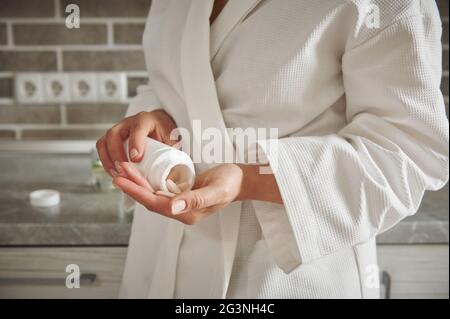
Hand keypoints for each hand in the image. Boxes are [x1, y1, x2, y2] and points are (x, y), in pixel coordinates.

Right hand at [96, 110, 177, 176]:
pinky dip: (105, 161)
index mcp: (146, 120)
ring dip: (107, 159)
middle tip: (123, 169)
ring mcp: (118, 129)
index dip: (135, 143)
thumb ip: (171, 152)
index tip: (136, 159)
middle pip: (115, 134)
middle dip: (117, 153)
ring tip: (116, 173)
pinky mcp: (112, 138)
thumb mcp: (172, 140)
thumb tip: (172, 172)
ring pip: (105, 141)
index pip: (138, 128)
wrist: (160, 126)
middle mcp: (129, 122)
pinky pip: (102, 148)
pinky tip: (113, 171)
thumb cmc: (166, 134)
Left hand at [113, 162, 243, 224]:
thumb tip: (173, 207)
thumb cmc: (230, 183)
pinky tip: (139, 171)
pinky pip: (159, 189)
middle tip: (118, 170)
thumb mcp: (216, 190)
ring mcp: (179, 203)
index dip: (137, 192)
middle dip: (132, 185)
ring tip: (124, 168)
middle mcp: (180, 211)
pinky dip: (147, 180)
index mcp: (187, 214)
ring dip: (137, 182)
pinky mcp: (179, 194)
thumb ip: (196, 200)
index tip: (122, 180)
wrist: (239, 180)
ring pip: (152, 194)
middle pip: (150, 199)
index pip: (156, 204)